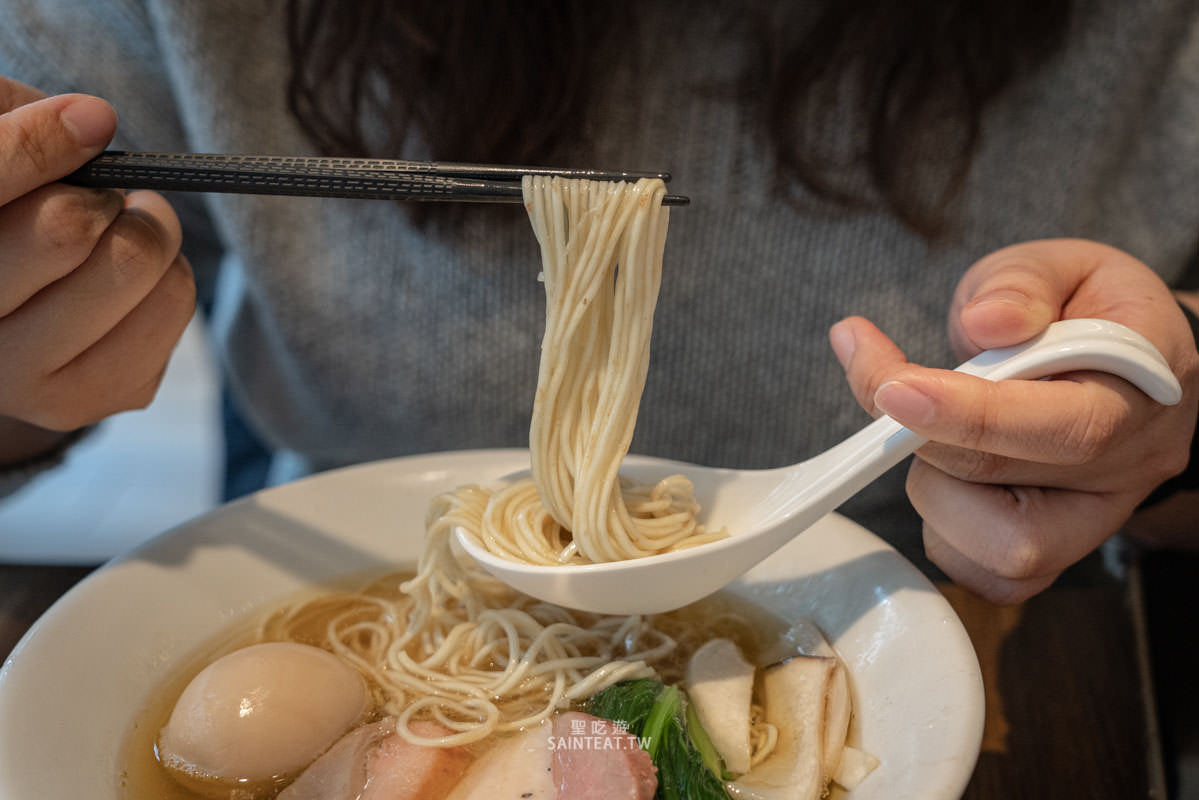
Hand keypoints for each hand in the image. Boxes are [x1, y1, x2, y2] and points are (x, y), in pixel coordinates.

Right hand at [0, 77, 193, 465]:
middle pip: (68, 227)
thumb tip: (93, 120)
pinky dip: (169, 276)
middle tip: (101, 198)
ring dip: (149, 231)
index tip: (91, 119)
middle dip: (103, 192)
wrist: (3, 315)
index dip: (43, 141)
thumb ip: (16, 121)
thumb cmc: (4, 210)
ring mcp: (11, 379)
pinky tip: (127, 283)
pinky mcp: (77, 402)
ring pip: (136, 266)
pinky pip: (172, 308)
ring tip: (120, 234)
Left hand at [829, 239, 1198, 602]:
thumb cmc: (1089, 311)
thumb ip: (1022, 283)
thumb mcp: (1064, 266)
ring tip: (937, 426)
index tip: (891, 387)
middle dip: (920, 432)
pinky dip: (943, 528)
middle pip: (1006, 481)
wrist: (1129, 366)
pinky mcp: (1054, 556)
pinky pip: (984, 575)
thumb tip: (987, 322)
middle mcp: (1126, 468)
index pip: (1066, 426)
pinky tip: (945, 472)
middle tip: (884, 377)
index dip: (969, 415)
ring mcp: (1093, 521)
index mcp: (1141, 389)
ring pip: (993, 547)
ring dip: (933, 484)